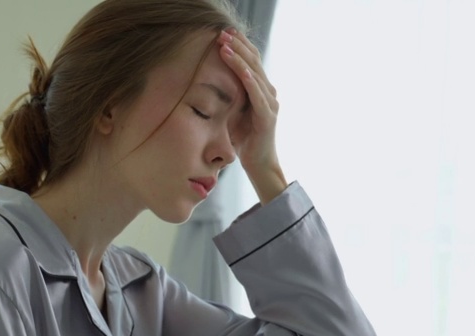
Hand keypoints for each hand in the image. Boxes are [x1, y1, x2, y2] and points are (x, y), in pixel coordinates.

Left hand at [217, 29, 285, 202]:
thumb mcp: (231, 114)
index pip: (251, 62)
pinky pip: (256, 92)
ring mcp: (270, 102)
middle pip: (254, 61)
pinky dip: (246, 77)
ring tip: (224, 44)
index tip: (223, 34)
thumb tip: (204, 86)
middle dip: (238, 45)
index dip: (239, 46)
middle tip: (222, 32)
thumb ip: (226, 98)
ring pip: (254, 73)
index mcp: (260, 90)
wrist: (258, 164)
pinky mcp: (268, 115)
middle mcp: (268, 92)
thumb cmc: (242, 140)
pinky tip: (236, 66)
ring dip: (239, 56)